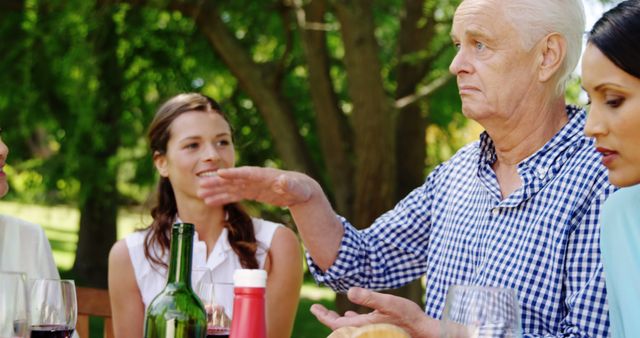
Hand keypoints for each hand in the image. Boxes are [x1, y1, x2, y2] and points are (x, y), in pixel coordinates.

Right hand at [197, 166, 315, 206]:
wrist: (300, 191)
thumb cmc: (300, 188)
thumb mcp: (297, 188)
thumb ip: (290, 184)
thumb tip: (283, 180)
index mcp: (264, 175)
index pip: (247, 173)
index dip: (233, 173)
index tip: (219, 173)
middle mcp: (255, 179)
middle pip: (233, 179)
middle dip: (217, 182)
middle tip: (201, 184)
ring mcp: (252, 185)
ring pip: (230, 187)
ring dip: (215, 190)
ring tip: (200, 194)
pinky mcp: (251, 192)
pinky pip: (234, 195)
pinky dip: (222, 198)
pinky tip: (210, 202)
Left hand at [311, 287, 438, 337]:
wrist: (424, 331)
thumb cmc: (407, 316)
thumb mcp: (388, 303)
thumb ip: (368, 297)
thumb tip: (349, 293)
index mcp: (363, 325)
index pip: (337, 324)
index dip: (323, 316)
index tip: (313, 308)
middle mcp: (365, 331)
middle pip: (340, 327)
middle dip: (328, 318)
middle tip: (316, 309)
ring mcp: (371, 331)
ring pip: (349, 327)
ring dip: (339, 320)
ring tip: (329, 313)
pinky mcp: (378, 329)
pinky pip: (359, 327)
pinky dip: (352, 320)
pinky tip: (352, 314)